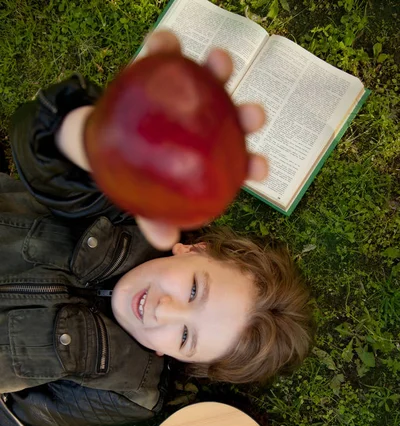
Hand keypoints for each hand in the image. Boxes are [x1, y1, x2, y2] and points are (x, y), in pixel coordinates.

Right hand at [135, 30, 267, 249]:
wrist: (98, 141)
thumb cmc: (130, 173)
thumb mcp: (141, 199)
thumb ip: (154, 218)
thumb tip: (165, 242)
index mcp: (205, 155)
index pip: (235, 162)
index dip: (252, 165)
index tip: (260, 168)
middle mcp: (203, 122)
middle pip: (233, 119)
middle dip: (249, 117)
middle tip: (254, 116)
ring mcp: (185, 95)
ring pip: (210, 80)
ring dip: (219, 70)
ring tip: (220, 63)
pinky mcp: (160, 70)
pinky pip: (165, 55)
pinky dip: (165, 47)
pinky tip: (160, 43)